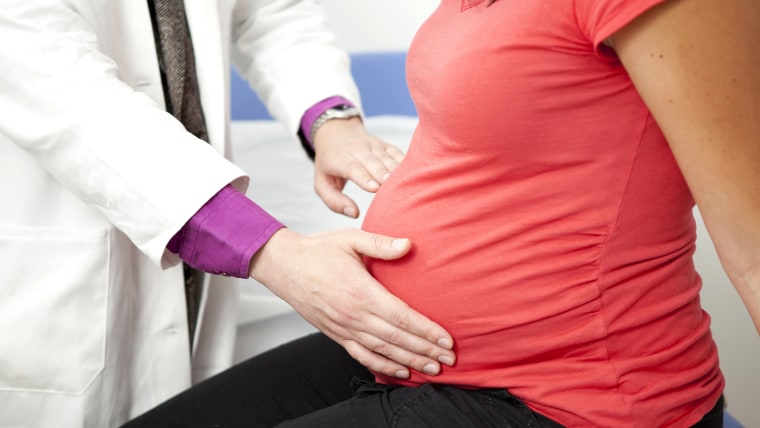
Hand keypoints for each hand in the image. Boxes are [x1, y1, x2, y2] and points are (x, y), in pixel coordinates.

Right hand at [248, 227, 455, 378]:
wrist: (284, 266)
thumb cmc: (318, 251)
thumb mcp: (350, 239)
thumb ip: (381, 243)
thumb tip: (409, 244)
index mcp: (361, 291)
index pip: (401, 316)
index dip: (426, 330)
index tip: (446, 340)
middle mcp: (353, 314)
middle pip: (397, 338)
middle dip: (425, 350)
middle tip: (450, 360)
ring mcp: (344, 327)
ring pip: (382, 351)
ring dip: (409, 361)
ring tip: (432, 369)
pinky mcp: (335, 334)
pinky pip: (362, 355)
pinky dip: (382, 366)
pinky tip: (400, 372)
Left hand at [312, 117, 404, 217]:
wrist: (336, 132)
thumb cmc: (329, 164)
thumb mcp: (322, 183)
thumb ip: (335, 201)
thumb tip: (355, 213)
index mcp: (339, 159)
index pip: (353, 168)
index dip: (364, 177)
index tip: (374, 188)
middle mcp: (358, 150)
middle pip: (373, 162)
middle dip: (383, 174)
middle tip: (392, 187)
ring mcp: (374, 146)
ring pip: (387, 158)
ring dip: (397, 170)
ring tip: (407, 183)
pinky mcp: (386, 146)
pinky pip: (397, 153)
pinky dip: (405, 162)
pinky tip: (415, 173)